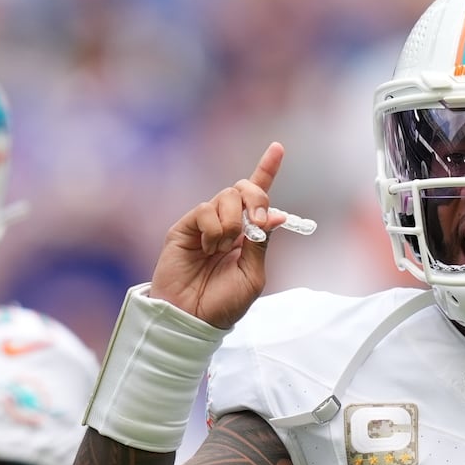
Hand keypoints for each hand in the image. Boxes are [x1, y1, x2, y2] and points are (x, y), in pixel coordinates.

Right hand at [150, 142, 290, 328]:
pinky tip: (207, 248)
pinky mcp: (186, 227)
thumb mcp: (252, 275)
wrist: (192, 316)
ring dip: (232, 223)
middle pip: (244, 189)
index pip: (258, 197)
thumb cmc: (222, 303)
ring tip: (220, 250)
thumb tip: (275, 215)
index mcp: (247, 235)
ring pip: (226, 197)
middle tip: (255, 223)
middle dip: (255, 198)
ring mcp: (206, 224)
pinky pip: (206, 210)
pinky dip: (213, 229)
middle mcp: (227, 224)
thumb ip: (261, 243)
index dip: (267, 170)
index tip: (277, 147)